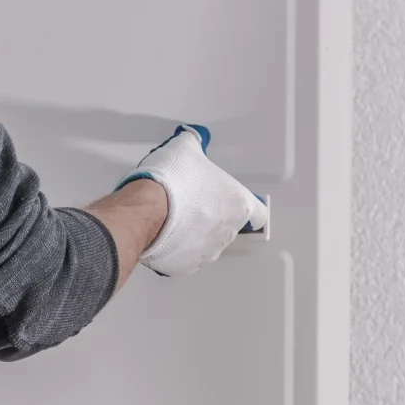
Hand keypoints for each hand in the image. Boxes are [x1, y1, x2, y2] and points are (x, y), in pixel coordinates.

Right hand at [122, 125, 267, 277]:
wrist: (145, 209)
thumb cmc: (170, 183)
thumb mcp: (185, 148)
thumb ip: (195, 142)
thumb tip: (193, 137)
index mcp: (237, 205)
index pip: (259, 213)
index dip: (247, 206)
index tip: (239, 203)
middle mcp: (226, 232)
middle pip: (230, 227)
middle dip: (214, 216)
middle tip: (195, 203)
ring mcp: (207, 252)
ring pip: (208, 244)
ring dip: (196, 234)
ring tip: (177, 218)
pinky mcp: (184, 266)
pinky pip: (185, 258)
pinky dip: (178, 249)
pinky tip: (166, 234)